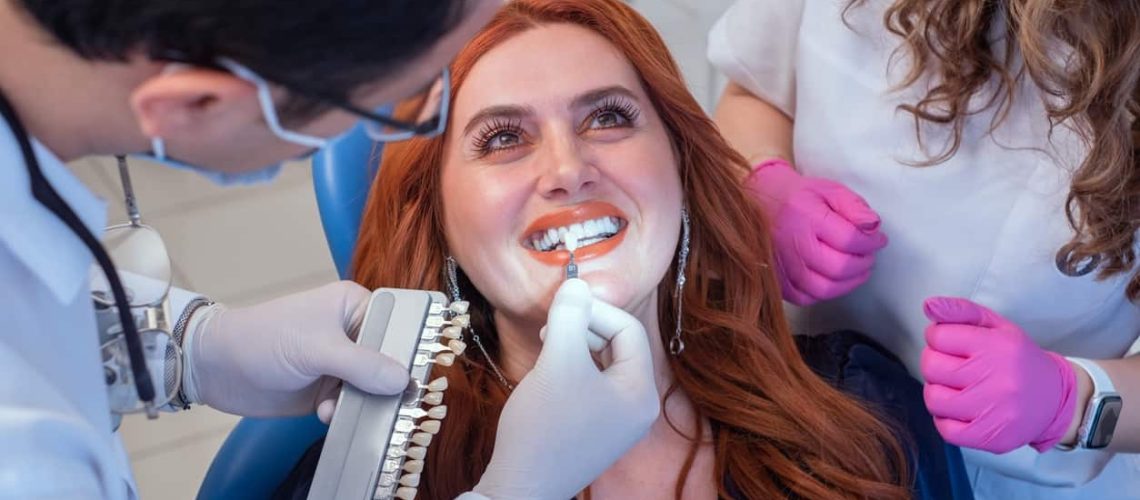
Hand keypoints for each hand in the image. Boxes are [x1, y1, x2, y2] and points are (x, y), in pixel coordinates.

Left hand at [184, 281, 408, 418]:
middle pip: (390, 359)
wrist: (217, 368)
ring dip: (364, 401)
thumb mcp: (317, 348)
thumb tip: (403, 380)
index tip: (418, 373)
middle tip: (393, 401)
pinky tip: (327, 412)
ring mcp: (341, 363)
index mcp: (354, 306)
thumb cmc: (264, 339)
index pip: (398, 324)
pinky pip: (352, 403)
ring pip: (373, 386)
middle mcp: (353, 333)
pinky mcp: (328, 389)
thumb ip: (362, 364)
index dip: (411, 348)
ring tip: (346, 406)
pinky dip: (346, 412)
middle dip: (388, 382)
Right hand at [470, 279, 659, 499]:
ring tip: (547, 345)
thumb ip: (570, 316)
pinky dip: (572, 370)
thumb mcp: (558, 361)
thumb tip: (576, 282)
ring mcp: (618, 423)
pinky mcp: (596, 432)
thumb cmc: (543, 427)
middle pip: (619, 346)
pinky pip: (592, 387)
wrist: (521, 487)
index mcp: (640, 392)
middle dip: (586, 328)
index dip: (595, 310)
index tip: (561, 307)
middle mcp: (638, 409)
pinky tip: (548, 372)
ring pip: (603, 365)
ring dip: (576, 346)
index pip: (629, 329)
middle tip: (551, 326)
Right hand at [744, 159, 886, 304]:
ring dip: (849, 283)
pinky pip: (806, 298)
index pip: (849, 239)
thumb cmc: (798, 197)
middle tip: (868, 255)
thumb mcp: (828, 190)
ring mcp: (781, 266)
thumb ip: (854, 206)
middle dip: (863, 263)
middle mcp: (791, 244)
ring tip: (856, 270)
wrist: (758, 203)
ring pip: (824, 289)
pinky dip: (825, 292)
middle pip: (839, 267)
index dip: (871, 243)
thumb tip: (874, 226)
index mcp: (806, 216)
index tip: (878, 240)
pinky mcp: (776, 281)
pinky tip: (832, 279)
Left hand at [921, 296, 1077, 452]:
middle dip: (935, 364)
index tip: (952, 344)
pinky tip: (960, 411)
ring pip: (934, 399)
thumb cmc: (1017, 359)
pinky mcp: (991, 437)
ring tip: (956, 388)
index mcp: (996, 346)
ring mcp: (993, 410)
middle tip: (953, 367)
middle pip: (931, 367)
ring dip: (938, 392)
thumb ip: (961, 311)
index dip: (938, 338)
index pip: (938, 336)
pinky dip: (946, 419)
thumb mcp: (996, 326)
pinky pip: (946, 430)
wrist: (1055, 399)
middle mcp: (996, 378)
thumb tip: (928, 305)